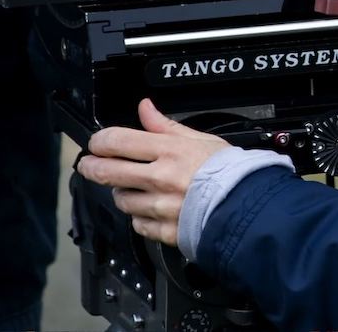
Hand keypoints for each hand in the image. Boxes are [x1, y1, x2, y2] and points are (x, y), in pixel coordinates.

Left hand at [76, 98, 230, 245]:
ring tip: (134, 188)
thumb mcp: (200, 138)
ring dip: (122, 193)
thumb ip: (166, 126)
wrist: (247, 205)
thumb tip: (145, 108)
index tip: (97, 143)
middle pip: (107, 171)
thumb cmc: (229, 171)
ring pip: (121, 200)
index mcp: (169, 151)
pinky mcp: (164, 230)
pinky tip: (151, 209)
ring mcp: (160, 206)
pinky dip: (140, 217)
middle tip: (90, 164)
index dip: (99, 141)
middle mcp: (160, 178)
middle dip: (91, 166)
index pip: (117, 141)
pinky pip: (138, 224)